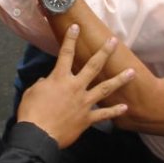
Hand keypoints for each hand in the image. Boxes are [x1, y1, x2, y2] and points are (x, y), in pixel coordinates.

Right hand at [17, 25, 134, 147]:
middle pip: (93, 66)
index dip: (70, 39)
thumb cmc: (31, 112)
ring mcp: (84, 103)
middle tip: (114, 41)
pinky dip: (115, 112)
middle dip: (104, 52)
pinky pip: (104, 114)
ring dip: (120, 80)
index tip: (76, 27)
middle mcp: (75, 87)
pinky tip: (125, 107)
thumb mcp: (32, 92)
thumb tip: (47, 82)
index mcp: (59, 78)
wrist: (38, 135)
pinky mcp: (87, 119)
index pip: (66, 54)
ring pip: (105, 88)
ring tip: (132, 72)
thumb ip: (42, 84)